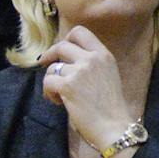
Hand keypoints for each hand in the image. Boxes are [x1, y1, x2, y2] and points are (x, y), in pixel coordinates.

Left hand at [39, 26, 130, 152]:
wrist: (113, 125)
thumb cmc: (110, 106)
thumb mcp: (107, 75)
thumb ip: (91, 64)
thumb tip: (66, 61)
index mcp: (103, 54)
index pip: (80, 32)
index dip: (65, 39)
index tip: (60, 51)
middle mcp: (92, 58)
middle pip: (61, 45)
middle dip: (50, 55)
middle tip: (45, 65)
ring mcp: (79, 71)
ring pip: (52, 67)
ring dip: (51, 81)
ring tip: (60, 95)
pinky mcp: (68, 85)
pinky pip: (47, 82)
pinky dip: (49, 93)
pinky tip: (59, 102)